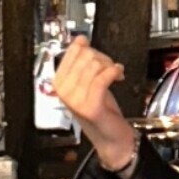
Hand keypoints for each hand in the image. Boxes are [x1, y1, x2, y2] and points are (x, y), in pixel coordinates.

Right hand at [54, 35, 134, 168]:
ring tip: (116, 74)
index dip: (90, 49)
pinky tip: (119, 75)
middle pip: (86, 56)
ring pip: (95, 65)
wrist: (110, 139)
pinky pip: (103, 78)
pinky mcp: (91, 106)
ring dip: (110, 66)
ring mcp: (76, 99)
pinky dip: (114, 72)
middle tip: (111, 68)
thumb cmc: (101, 110)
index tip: (99, 57)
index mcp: (58, 82)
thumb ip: (82, 62)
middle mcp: (64, 90)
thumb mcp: (87, 82)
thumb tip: (79, 39)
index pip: (73, 51)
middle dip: (103, 58)